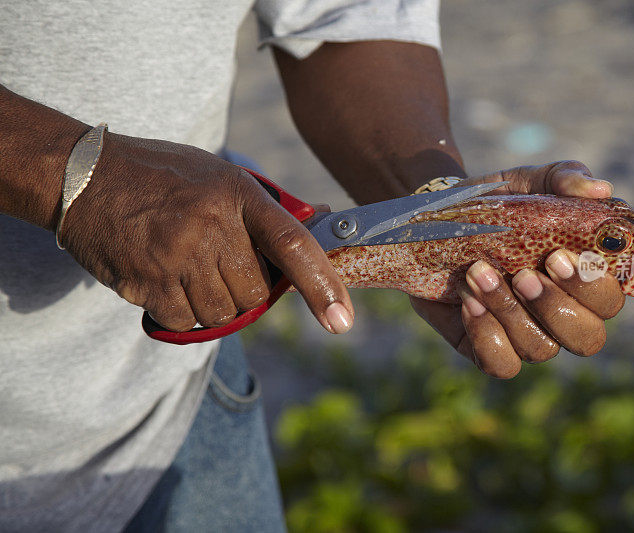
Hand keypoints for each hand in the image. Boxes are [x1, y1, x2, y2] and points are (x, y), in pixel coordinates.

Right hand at [60, 132, 353, 333]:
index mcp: (236, 193)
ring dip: (215, 305)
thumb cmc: (164, 176)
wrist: (83, 175)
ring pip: (223, 314)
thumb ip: (268, 206)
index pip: (291, 244)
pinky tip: (167, 280)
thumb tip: (322, 217)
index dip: (322, 285)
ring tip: (191, 269)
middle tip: (222, 266)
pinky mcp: (146, 283)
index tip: (342, 321)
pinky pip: (186, 323)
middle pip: (255, 293)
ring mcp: (176, 256)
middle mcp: (210, 225)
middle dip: (247, 291)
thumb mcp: (220, 175)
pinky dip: (184, 314)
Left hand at [410, 161, 624, 377]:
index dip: (591, 288)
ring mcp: (525, 335)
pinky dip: (486, 337)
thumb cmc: (499, 202)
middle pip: (587, 339)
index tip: (557, 256)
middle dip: (556, 308)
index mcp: (583, 280)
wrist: (440, 218)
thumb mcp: (529, 181)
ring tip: (477, 272)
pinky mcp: (486, 347)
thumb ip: (566, 178)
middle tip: (523, 274)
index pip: (610, 303)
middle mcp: (562, 315)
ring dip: (509, 312)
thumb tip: (601, 189)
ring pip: (540, 349)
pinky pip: (500, 365)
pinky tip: (468, 303)